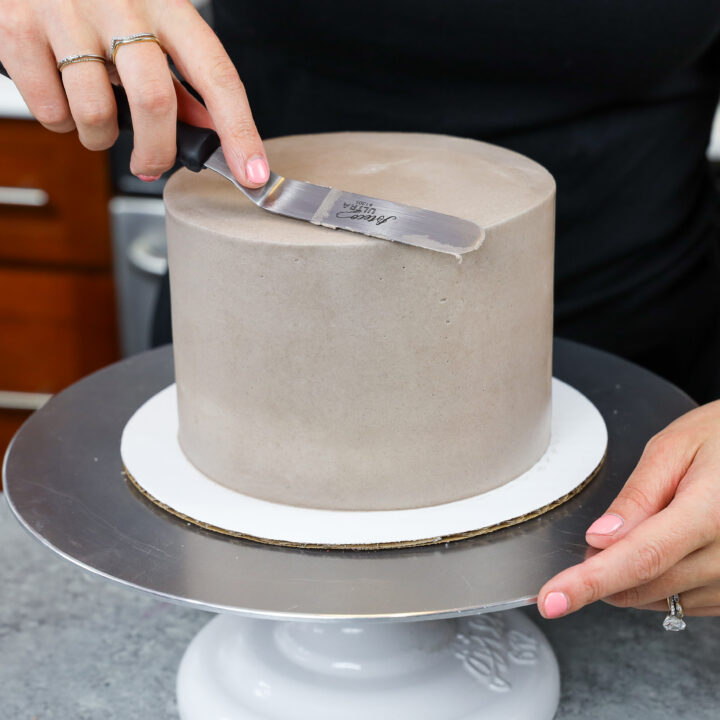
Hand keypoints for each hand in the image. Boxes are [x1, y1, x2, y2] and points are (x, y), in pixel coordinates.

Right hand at [0, 0, 267, 186]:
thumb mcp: (151, 24)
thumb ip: (179, 78)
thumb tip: (209, 132)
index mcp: (167, 5)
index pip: (217, 75)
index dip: (239, 131)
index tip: (253, 173)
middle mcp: (121, 3)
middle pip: (155, 102)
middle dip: (158, 153)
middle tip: (150, 164)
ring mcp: (67, 12)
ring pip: (97, 114)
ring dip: (100, 138)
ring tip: (95, 117)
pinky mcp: (18, 26)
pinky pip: (50, 111)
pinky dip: (59, 121)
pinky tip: (61, 95)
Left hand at [538, 400, 719, 618]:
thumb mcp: (674, 449)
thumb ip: (637, 496)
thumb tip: (599, 537)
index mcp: (709, 514)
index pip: (638, 558)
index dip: (589, 582)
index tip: (553, 598)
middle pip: (642, 585)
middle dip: (602, 568)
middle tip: (602, 533)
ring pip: (657, 599)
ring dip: (630, 576)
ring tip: (651, 525)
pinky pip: (681, 602)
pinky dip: (657, 581)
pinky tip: (668, 546)